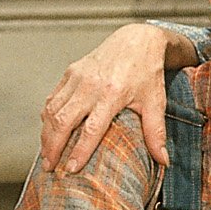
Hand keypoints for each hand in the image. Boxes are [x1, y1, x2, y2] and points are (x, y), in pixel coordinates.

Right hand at [40, 22, 183, 174]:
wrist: (137, 40)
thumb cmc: (147, 73)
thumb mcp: (155, 102)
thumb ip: (156, 132)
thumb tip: (164, 161)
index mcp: (112, 94)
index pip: (90, 129)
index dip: (79, 151)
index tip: (71, 169)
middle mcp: (90, 85)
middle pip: (63, 121)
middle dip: (53, 147)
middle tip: (50, 168)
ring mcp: (77, 77)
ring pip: (52, 110)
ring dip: (46, 134)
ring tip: (47, 155)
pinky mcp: (70, 72)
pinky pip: (53, 98)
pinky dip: (47, 116)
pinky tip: (48, 132)